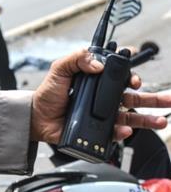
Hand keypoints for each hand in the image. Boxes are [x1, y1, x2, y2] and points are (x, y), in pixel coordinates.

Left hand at [31, 48, 170, 143]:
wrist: (34, 118)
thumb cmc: (47, 94)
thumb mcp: (59, 70)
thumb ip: (76, 59)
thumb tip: (97, 62)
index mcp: (98, 83)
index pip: (122, 78)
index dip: (132, 78)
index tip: (134, 80)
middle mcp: (103, 99)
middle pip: (134, 98)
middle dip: (155, 99)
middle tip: (169, 100)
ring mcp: (101, 116)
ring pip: (131, 117)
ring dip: (148, 118)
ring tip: (162, 120)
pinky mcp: (96, 131)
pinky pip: (114, 132)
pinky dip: (122, 132)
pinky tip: (124, 130)